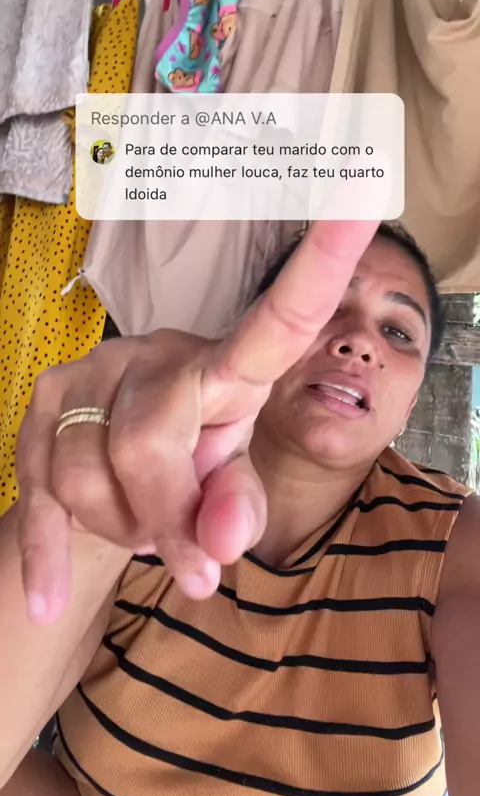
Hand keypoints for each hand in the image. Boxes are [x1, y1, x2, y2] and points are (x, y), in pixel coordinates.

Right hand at [15, 220, 378, 623]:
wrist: (117, 473)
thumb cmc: (192, 467)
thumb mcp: (232, 486)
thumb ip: (237, 509)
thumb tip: (213, 550)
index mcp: (220, 366)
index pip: (277, 322)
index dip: (320, 265)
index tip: (362, 195)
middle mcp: (150, 356)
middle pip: (148, 443)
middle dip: (164, 521)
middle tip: (183, 560)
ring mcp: (84, 380)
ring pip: (86, 480)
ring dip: (120, 531)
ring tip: (141, 527)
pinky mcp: (35, 414)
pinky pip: (35, 501)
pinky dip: (47, 559)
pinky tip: (49, 599)